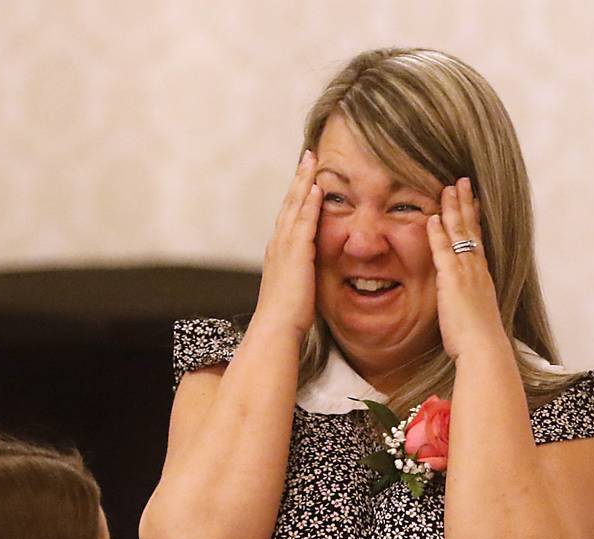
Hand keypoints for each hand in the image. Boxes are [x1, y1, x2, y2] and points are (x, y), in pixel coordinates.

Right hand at [252, 149, 322, 333]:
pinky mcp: (296, 253)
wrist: (276, 327)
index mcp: (279, 252)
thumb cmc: (287, 317)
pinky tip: (317, 187)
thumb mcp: (296, 290)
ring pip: (294, 206)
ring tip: (312, 160)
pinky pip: (304, 221)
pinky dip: (309, 202)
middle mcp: (278, 243)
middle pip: (289, 203)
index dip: (297, 195)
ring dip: (303, 181)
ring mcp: (284, 246)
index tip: (305, 177)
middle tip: (308, 156)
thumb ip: (302, 276)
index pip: (289, 216)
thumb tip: (308, 275)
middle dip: (298, 179)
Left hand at [426, 178, 509, 361]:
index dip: (475, 219)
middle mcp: (477, 270)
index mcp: (483, 277)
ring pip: (460, 233)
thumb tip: (464, 304)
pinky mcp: (452, 280)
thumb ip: (468, 303)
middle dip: (466, 203)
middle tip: (462, 181)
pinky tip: (433, 216)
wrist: (484, 349)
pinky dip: (438, 232)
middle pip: (472, 229)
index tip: (474, 201)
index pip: (478, 241)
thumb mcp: (475, 316)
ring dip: (453, 208)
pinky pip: (443, 250)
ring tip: (448, 186)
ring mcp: (466, 272)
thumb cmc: (480, 341)